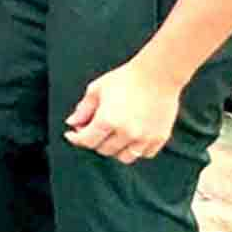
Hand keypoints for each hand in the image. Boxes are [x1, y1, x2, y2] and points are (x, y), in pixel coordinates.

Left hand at [65, 57, 182, 162]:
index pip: (87, 141)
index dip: (76, 138)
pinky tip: (132, 137)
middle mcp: (126, 133)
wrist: (158, 74)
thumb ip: (83, 109)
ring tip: (114, 134)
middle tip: (95, 128)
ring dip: (115, 149)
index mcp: (107, 120)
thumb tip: (72, 123)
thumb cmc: (126, 78)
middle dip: (95, 140)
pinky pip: (144, 154)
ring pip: (124, 157)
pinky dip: (136, 149)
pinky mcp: (159, 138)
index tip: (72, 134)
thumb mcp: (97, 89)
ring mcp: (144, 138)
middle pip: (104, 150)